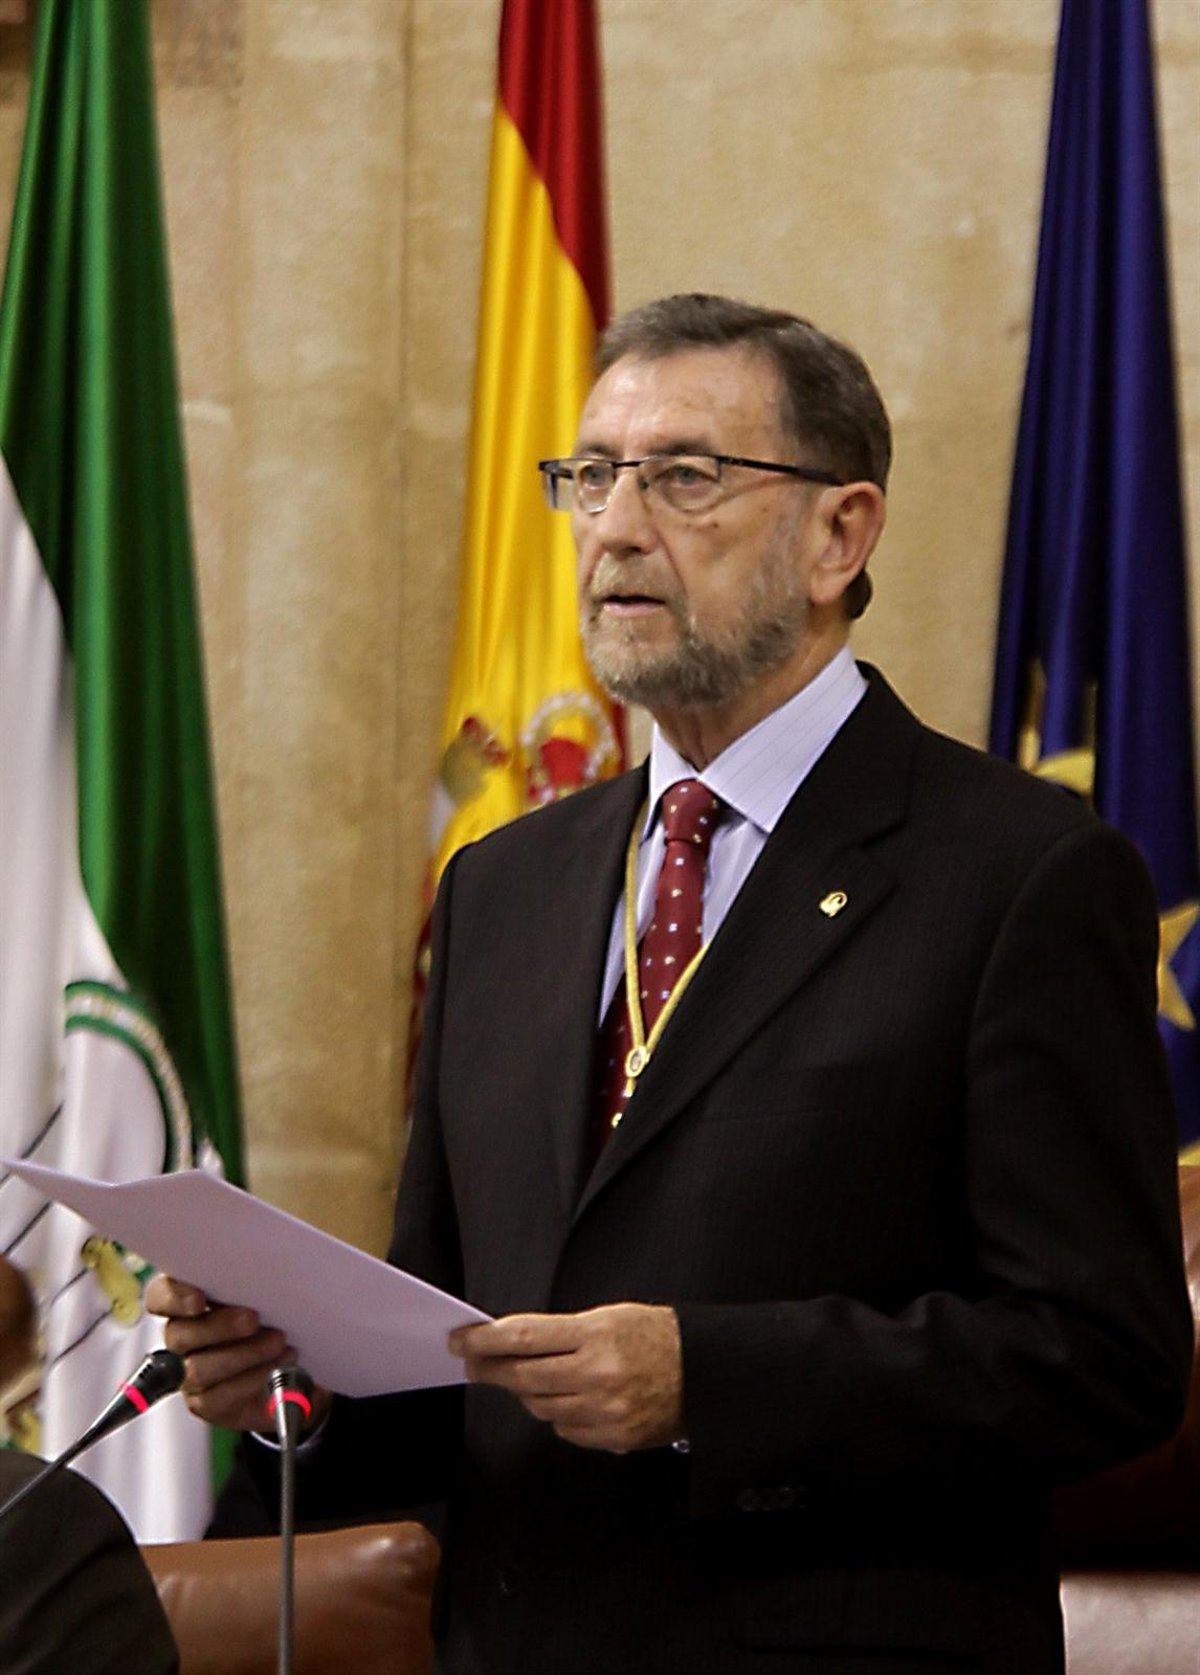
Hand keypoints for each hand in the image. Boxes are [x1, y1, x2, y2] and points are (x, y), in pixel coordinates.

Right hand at [145, 1274, 331, 1433]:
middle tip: (254, 1320)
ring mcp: (189, 1373)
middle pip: (178, 1334)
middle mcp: (181, 1338)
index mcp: (187, 1302)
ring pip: (198, 1369)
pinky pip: (218, 1397)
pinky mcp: (205, 1403)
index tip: (199, 1300)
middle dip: (220, 1327)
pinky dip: (252, 1380)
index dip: (173, 1298)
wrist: (292, 1363)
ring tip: (278, 1343)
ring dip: (243, 1355)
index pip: (159, 1296)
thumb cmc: (274, 1317)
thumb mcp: (264, 1292)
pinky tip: (277, 1366)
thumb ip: (249, 1281)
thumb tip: (262, 1271)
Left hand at [448, 1303, 681, 1453]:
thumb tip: (511, 1344)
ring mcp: (604, 1412)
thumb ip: (563, 1332)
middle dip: (491, 1368)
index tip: (461, 1340)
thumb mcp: (610, 1317)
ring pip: (540, 1407)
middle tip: (473, 1361)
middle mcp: (597, 1375)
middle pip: (523, 1376)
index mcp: (596, 1335)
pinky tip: (571, 1398)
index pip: (524, 1337)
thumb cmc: (656, 1337)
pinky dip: (559, 1414)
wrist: (705, 1374)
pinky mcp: (613, 1439)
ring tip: (530, 1376)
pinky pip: (565, 1429)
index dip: (485, 1340)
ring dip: (528, 1391)